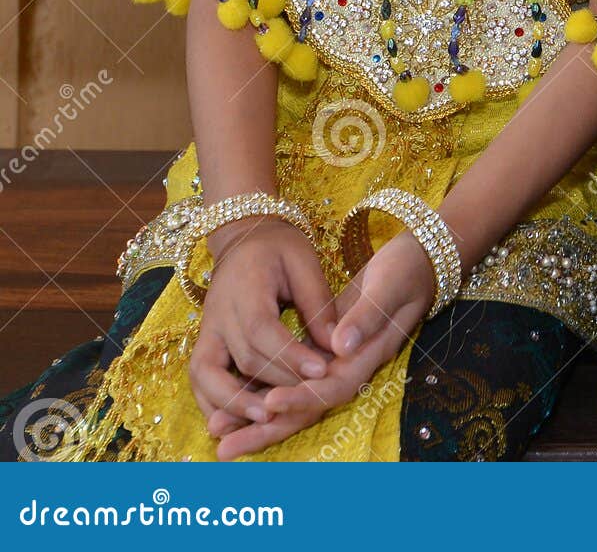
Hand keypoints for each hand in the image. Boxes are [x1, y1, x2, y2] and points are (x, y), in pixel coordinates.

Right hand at [188, 219, 337, 440]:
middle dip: (275, 382)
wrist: (243, 236)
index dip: (290, 354)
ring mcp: (206, 330)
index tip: (320, 371)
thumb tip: (337, 344)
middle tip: (305, 399)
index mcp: (246, 287)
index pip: (263, 330)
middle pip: (242, 357)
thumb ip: (318, 302)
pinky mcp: (202, 342)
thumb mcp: (304, 262)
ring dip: (234, 402)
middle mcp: (218, 313)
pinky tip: (233, 421)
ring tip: (265, 419)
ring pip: (208, 374)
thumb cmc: (279, 247)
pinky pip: (199, 379)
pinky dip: (211, 402)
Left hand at [213, 228, 435, 459]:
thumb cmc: (406, 271)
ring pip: (293, 398)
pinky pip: (290, 379)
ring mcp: (335, 363)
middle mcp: (348, 368)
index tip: (269, 402)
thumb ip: (367, 317)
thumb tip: (338, 347)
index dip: (300, 398)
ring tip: (218, 431)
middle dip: (266, 428)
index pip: (330, 388)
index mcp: (367, 356)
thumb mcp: (390, 286)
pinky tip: (235, 397)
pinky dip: (263, 391)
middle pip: (306, 409)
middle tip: (225, 447)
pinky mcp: (323, 351)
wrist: (417, 263)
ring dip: (256, 417)